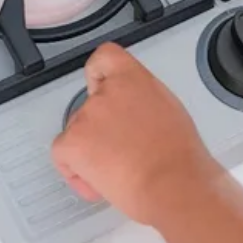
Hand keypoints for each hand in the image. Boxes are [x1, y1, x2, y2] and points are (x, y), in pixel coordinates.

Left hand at [51, 43, 221, 224]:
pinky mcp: (73, 142)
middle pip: (90, 105)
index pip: (105, 58)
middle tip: (122, 152)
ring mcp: (87, 115)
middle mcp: (107, 92)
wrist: (172, 184)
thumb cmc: (180, 158)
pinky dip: (74, 171)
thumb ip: (143, 102)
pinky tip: (99, 183)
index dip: (99, 75)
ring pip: (76, 133)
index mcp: (134, 79)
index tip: (101, 89)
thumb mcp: (170, 111)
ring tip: (118, 172)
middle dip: (100, 130)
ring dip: (90, 152)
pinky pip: (62, 155)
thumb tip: (134, 115)